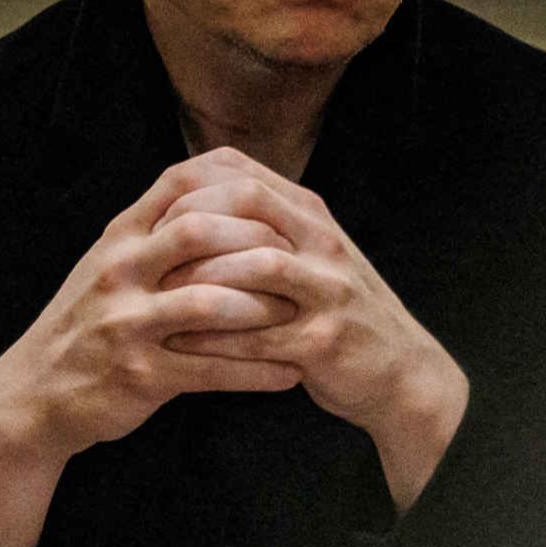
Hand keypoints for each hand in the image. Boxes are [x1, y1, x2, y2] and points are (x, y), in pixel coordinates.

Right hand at [0, 148, 304, 460]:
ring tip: (304, 316)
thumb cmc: (86, 324)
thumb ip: (155, 231)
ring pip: (209, 303)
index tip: (281, 208)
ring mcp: (126, 324)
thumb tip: (215, 192)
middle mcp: (119, 273)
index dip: (237, 190)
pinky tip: (290, 374)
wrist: (35, 393)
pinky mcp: (138, 376)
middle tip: (300, 259)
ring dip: (265, 309)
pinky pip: (211, 370)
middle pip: (197, 232)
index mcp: (119, 239)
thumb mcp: (109, 264)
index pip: (180, 187)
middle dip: (256, 242)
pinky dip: (256, 371)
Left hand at [148, 152, 468, 507]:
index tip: (150, 213)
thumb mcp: (307, 255)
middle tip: (144, 251)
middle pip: (249, 205)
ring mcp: (328, 291)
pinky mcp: (324, 342)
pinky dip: (215, 336)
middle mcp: (323, 244)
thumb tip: (192, 198)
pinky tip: (177, 341)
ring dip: (200, 278)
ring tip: (155, 295)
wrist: (401, 372)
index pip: (245, 174)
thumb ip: (263, 226)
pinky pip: (259, 334)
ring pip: (256, 266)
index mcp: (312, 217)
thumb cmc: (336, 312)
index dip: (190, 187)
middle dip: (189, 225)